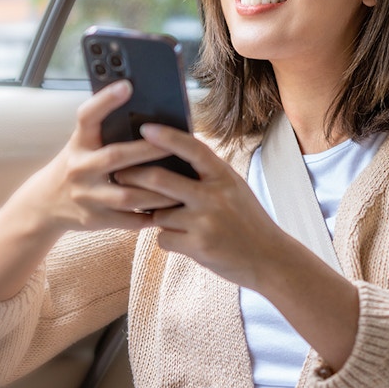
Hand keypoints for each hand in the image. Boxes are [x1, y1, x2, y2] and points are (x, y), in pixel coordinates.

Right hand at [6, 79, 184, 234]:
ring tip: (183, 184)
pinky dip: (151, 216)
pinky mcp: (95, 220)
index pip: (87, 116)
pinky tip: (172, 210)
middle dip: (147, 150)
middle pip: (115, 156)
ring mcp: (86, 196)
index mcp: (78, 143)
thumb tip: (142, 104)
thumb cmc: (78, 164)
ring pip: (128, 195)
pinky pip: (129, 220)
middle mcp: (79, 168)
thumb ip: (105, 129)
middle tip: (175, 144)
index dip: (105, 100)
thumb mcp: (83, 143)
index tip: (127, 85)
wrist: (45, 204)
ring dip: (158, 191)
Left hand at [112, 123, 294, 289]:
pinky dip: (169, 239)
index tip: (146, 129)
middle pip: (160, 180)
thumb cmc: (247, 220)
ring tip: (176, 222)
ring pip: (159, 214)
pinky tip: (186, 241)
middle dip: (134, 175)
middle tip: (119, 173)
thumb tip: (169, 159)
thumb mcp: (234, 189)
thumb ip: (207, 176)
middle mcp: (214, 196)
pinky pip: (164, 238)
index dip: (168, 137)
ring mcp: (205, 222)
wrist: (270, 258)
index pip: (193, 149)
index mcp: (224, 177)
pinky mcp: (197, 247)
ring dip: (158, 217)